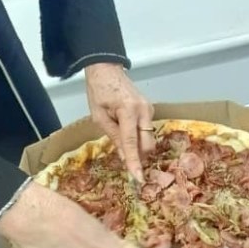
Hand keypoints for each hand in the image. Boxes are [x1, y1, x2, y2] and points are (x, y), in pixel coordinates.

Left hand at [85, 63, 154, 182]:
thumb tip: (125, 157)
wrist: (106, 69)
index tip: (138, 178)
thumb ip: (114, 136)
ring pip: (149, 137)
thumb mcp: (99, 116)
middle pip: (147, 143)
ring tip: (121, 136)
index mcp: (128, 110)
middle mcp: (144, 110)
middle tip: (124, 156)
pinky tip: (126, 129)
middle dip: (138, 154)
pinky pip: (147, 129)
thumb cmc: (98, 91)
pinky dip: (139, 135)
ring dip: (138, 145)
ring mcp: (149, 108)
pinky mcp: (150, 108)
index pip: (132, 142)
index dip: (135, 162)